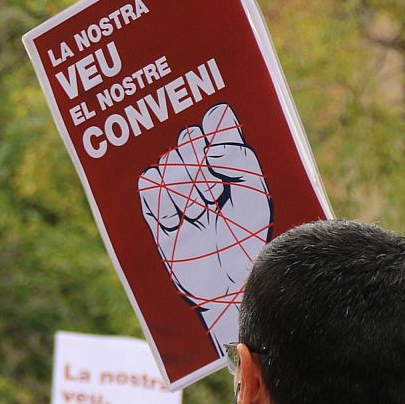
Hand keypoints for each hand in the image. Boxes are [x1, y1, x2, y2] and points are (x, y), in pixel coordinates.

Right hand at [138, 103, 272, 350]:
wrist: (230, 283)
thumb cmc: (247, 237)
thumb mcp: (254, 192)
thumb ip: (239, 159)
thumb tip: (208, 151)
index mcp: (228, 159)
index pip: (214, 120)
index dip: (216, 125)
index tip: (222, 148)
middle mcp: (199, 170)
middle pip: (186, 137)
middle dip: (200, 160)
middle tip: (215, 190)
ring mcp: (176, 191)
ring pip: (166, 162)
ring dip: (186, 184)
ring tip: (203, 210)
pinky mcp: (156, 214)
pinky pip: (149, 187)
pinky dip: (165, 202)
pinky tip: (182, 222)